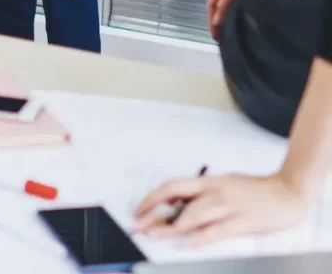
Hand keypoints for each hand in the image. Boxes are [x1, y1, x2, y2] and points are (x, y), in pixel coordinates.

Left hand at [134, 171, 310, 246]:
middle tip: (138, 224)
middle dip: (154, 211)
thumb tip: (176, 206)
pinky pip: (217, 230)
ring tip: (154, 234)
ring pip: (193, 214)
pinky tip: (186, 242)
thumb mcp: (222, 185)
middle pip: (176, 197)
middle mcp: (213, 191)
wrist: (286, 192)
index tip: (138, 211)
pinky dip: (199, 236)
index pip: (172, 187)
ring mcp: (227, 205)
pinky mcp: (242, 221)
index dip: (152, 198)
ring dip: (170, 225)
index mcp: (207, 181)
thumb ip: (202, 195)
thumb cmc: (252, 190)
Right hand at [207, 0, 259, 38]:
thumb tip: (216, 23)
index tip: (216, 37)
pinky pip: (241, 0)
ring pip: (230, 2)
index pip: (211, 4)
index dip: (211, 21)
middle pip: (219, 3)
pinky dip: (239, 10)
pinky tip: (245, 17)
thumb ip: (223, 6)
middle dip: (219, 19)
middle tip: (223, 36)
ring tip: (234, 30)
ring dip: (229, 15)